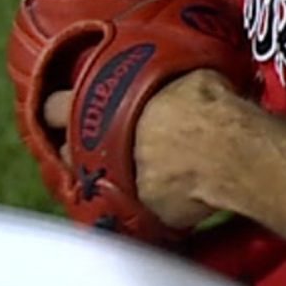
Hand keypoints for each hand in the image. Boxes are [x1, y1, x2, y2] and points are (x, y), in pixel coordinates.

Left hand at [44, 74, 229, 229]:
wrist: (231, 152)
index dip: (58, 108)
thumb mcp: (179, 72)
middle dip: (81, 147)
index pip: (54, 107)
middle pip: (70, 151)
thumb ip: (157, 79)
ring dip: (108, 176)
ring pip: (98, 183)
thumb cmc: (207, 105)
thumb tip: (169, 78)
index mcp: (99, 106)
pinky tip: (163, 194)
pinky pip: (135, 208)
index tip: (60, 110)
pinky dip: (145, 201)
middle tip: (100, 142)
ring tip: (130, 169)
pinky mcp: (141, 213)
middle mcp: (99, 147)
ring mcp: (117, 183)